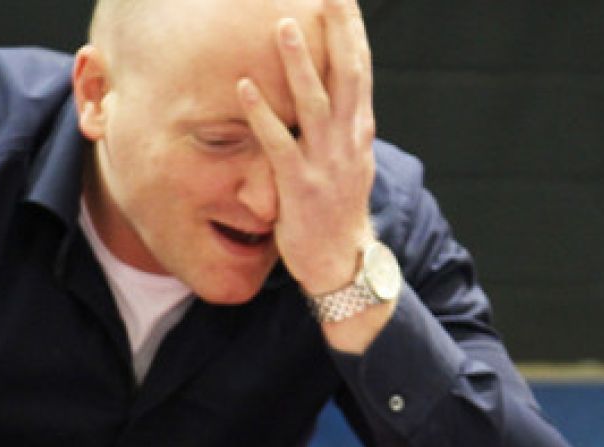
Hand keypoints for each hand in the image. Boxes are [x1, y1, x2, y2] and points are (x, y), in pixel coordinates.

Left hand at [238, 0, 376, 297]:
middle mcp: (349, 140)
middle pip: (347, 74)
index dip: (351, 30)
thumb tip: (327, 89)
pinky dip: (262, 114)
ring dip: (298, 64)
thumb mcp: (345, 159)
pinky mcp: (301, 187)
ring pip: (314, 104)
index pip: (360, 69)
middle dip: (338, 30)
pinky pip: (279, 145)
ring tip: (281, 25)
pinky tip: (244, 88)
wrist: (342, 264)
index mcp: (359, 130)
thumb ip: (337, 124)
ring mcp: (327, 163)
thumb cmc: (336, 209)